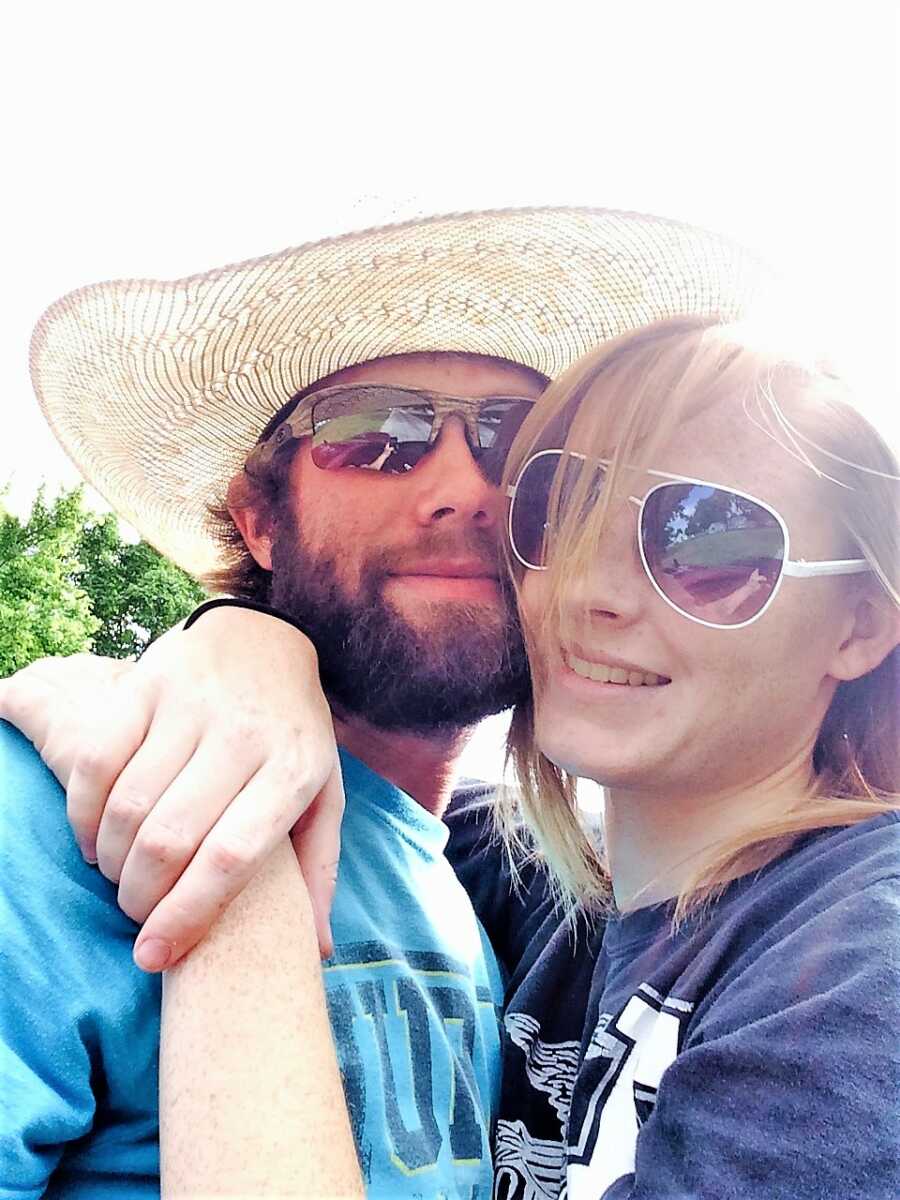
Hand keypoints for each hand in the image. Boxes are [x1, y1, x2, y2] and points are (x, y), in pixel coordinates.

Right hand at [0, 608, 342, 967]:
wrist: (266, 635)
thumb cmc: (295, 730)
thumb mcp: (324, 791)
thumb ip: (318, 867)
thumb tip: (317, 950)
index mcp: (294, 770)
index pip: (233, 857)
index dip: (188, 915)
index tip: (155, 956)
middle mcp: (244, 736)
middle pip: (172, 839)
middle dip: (141, 897)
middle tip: (137, 913)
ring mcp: (192, 706)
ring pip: (129, 805)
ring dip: (111, 860)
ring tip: (118, 878)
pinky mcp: (146, 684)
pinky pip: (96, 760)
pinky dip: (83, 812)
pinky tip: (93, 837)